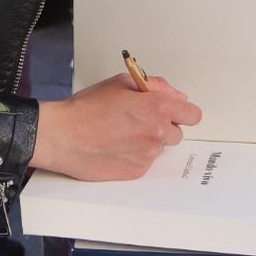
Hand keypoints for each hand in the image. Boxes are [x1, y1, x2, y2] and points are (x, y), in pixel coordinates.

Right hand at [30, 74, 202, 180]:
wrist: (62, 135)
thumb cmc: (86, 108)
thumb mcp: (121, 82)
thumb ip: (155, 86)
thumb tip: (176, 96)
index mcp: (157, 108)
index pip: (193, 115)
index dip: (182, 112)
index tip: (173, 111)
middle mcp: (156, 134)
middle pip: (177, 133)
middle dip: (163, 126)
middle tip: (138, 120)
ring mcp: (147, 156)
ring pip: (159, 148)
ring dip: (148, 141)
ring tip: (122, 133)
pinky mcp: (136, 172)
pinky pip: (145, 162)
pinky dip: (135, 156)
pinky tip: (116, 147)